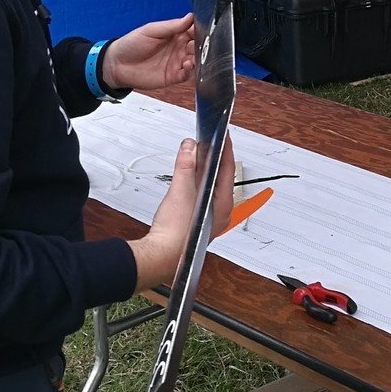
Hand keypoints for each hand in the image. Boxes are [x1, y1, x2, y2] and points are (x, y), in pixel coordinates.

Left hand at [103, 14, 194, 91]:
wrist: (117, 65)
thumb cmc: (131, 44)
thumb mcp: (151, 30)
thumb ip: (171, 26)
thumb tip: (190, 16)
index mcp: (175, 34)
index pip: (194, 30)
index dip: (201, 30)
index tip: (205, 29)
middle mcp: (179, 48)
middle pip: (197, 46)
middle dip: (201, 45)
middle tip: (198, 45)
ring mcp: (177, 62)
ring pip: (196, 60)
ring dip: (198, 59)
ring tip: (193, 57)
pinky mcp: (174, 76)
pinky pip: (188, 74)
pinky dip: (191, 71)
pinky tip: (188, 65)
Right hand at [126, 135, 235, 290]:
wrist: (161, 256)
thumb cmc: (177, 233)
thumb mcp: (181, 190)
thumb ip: (186, 165)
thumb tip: (189, 147)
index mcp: (223, 205)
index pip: (229, 169)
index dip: (226, 149)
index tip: (223, 135)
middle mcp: (219, 213)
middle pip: (220, 178)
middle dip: (214, 159)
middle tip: (210, 141)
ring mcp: (207, 218)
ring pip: (209, 187)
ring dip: (203, 170)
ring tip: (198, 154)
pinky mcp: (195, 221)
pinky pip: (200, 196)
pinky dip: (195, 182)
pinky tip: (187, 177)